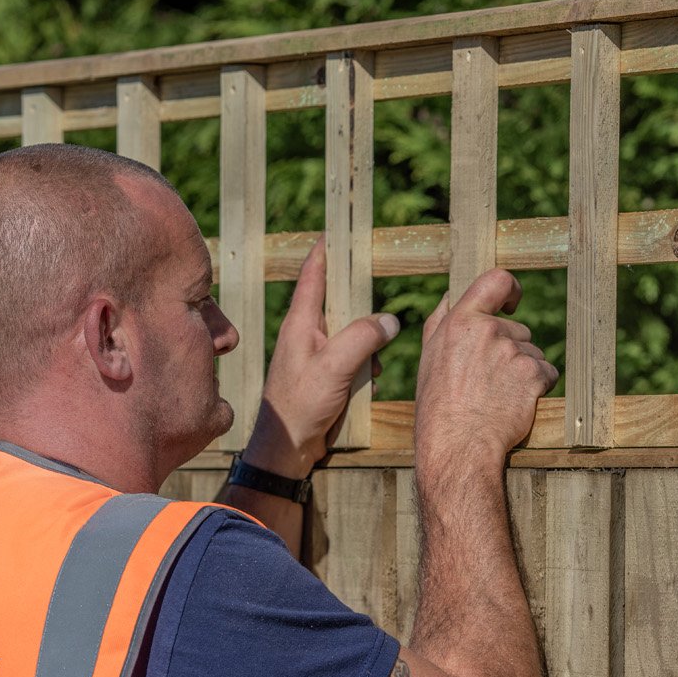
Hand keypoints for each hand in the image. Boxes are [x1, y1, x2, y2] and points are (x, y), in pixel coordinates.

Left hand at [245, 237, 399, 476]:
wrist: (288, 450)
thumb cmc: (299, 406)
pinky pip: (356, 361)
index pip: (313, 274)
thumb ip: (363, 338)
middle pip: (342, 302)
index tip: (338, 227)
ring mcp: (318, 355)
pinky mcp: (328, 375)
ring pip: (355, 334)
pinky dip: (366, 370)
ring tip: (370, 371)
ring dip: (369, 347)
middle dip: (363, 304)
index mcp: (300, 322)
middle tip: (381, 299)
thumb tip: (390, 321)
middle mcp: (308, 333)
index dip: (326, 249)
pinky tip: (366, 387)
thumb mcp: (334, 367)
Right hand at [414, 268, 558, 470]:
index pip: (495, 281)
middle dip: (512, 350)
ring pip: (533, 353)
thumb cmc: (438, 405)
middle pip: (518, 330)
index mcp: (460, 322)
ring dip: (524, 371)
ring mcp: (513, 352)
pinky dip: (538, 387)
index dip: (510, 289)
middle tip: (490, 380)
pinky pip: (547, 374)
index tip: (512, 303)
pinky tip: (516, 402)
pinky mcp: (533, 374)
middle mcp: (488, 331)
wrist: (458, 444)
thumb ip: (440, 322)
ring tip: (499, 395)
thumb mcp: (428, 358)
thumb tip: (452, 295)